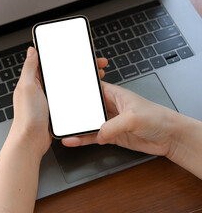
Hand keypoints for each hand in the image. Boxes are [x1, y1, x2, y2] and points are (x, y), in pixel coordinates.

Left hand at [11, 47, 107, 158]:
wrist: (31, 140)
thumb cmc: (26, 116)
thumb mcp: (27, 87)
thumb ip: (29, 68)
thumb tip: (32, 50)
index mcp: (34, 80)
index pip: (51, 62)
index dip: (64, 55)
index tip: (78, 51)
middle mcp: (42, 88)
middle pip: (64, 72)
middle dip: (79, 66)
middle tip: (95, 64)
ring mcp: (50, 99)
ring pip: (69, 85)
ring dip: (83, 79)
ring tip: (97, 76)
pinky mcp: (57, 110)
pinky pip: (71, 98)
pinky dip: (80, 94)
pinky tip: (89, 92)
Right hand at [62, 82, 178, 156]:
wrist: (170, 138)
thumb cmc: (158, 118)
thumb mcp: (133, 118)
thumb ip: (112, 125)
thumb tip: (99, 134)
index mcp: (114, 94)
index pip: (92, 89)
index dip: (79, 89)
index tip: (65, 92)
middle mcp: (110, 107)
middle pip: (87, 108)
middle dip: (74, 111)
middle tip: (60, 116)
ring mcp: (110, 122)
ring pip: (88, 124)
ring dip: (77, 128)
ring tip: (64, 131)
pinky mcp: (111, 136)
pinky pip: (93, 137)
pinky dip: (83, 139)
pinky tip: (74, 141)